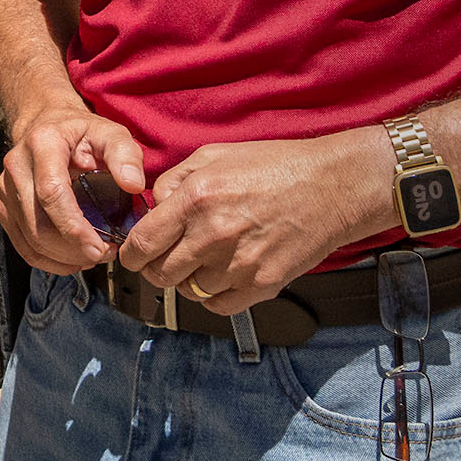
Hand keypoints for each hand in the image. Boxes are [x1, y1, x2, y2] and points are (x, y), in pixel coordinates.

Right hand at [0, 99, 147, 276]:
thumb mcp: (111, 133)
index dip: (73, 227)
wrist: (49, 125)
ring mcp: (6, 187)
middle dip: (72, 249)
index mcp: (43, 143)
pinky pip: (22, 245)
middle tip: (104, 254)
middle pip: (38, 223)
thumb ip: (126, 155)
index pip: (51, 192)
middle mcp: (17, 165)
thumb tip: (133, 184)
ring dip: (63, 258)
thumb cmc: (81, 133)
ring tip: (92, 256)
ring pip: (30, 239)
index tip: (99, 247)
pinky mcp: (4, 205)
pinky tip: (72, 259)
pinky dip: (48, 260)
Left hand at [115, 127, 391, 313]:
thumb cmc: (273, 166)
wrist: (330, 188)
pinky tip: (220, 275)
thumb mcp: (214, 155)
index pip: (143, 243)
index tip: (131, 254)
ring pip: (188, 291)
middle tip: (164, 258)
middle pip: (160, 274)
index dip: (130, 254)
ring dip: (186, 280)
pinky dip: (212, 296)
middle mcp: (213, 235)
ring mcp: (239, 265)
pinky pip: (218, 305)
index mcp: (196, 199)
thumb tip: (152, 206)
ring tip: (200, 260)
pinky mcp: (262, 286)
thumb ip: (174, 181)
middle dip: (154, 268)